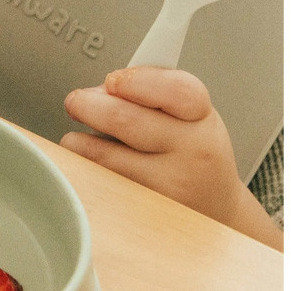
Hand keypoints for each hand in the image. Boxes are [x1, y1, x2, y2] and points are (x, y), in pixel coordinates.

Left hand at [60, 67, 250, 228]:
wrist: (214, 207)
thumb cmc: (191, 151)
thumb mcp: (187, 112)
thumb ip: (148, 91)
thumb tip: (98, 91)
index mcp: (201, 116)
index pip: (175, 90)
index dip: (135, 80)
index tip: (111, 81)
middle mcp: (190, 152)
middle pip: (123, 119)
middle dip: (86, 104)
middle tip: (76, 102)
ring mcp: (168, 186)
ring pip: (100, 154)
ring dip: (78, 140)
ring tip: (83, 138)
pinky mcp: (143, 210)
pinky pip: (94, 182)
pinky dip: (81, 167)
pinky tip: (92, 164)